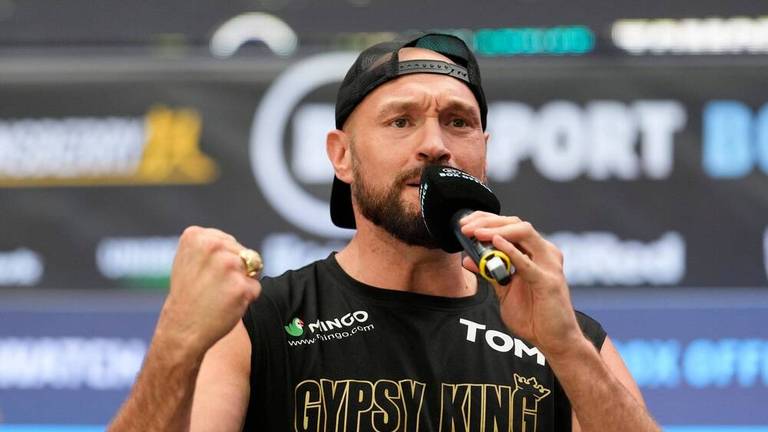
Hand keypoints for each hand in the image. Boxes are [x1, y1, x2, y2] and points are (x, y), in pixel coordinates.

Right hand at [156, 226, 261, 357]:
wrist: (182, 329)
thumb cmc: (189, 295)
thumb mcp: (189, 259)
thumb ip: (213, 245)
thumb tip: (245, 250)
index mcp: (196, 236)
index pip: (229, 241)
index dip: (221, 261)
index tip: (203, 274)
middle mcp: (213, 246)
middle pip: (244, 253)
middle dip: (235, 270)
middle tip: (212, 287)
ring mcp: (228, 265)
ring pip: (253, 268)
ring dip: (242, 282)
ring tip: (219, 294)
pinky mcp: (241, 286)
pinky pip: (255, 287)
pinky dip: (246, 298)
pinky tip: (226, 304)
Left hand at [460, 212, 582, 356]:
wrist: (554, 340)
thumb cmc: (534, 316)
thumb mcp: (504, 291)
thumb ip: (489, 273)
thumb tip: (467, 259)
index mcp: (535, 252)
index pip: (510, 225)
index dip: (486, 220)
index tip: (463, 224)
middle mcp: (544, 253)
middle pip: (516, 224)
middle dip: (487, 221)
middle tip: (465, 226)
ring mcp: (549, 264)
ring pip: (524, 233)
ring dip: (497, 230)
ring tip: (476, 232)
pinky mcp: (548, 281)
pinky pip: (527, 263)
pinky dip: (510, 251)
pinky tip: (495, 243)